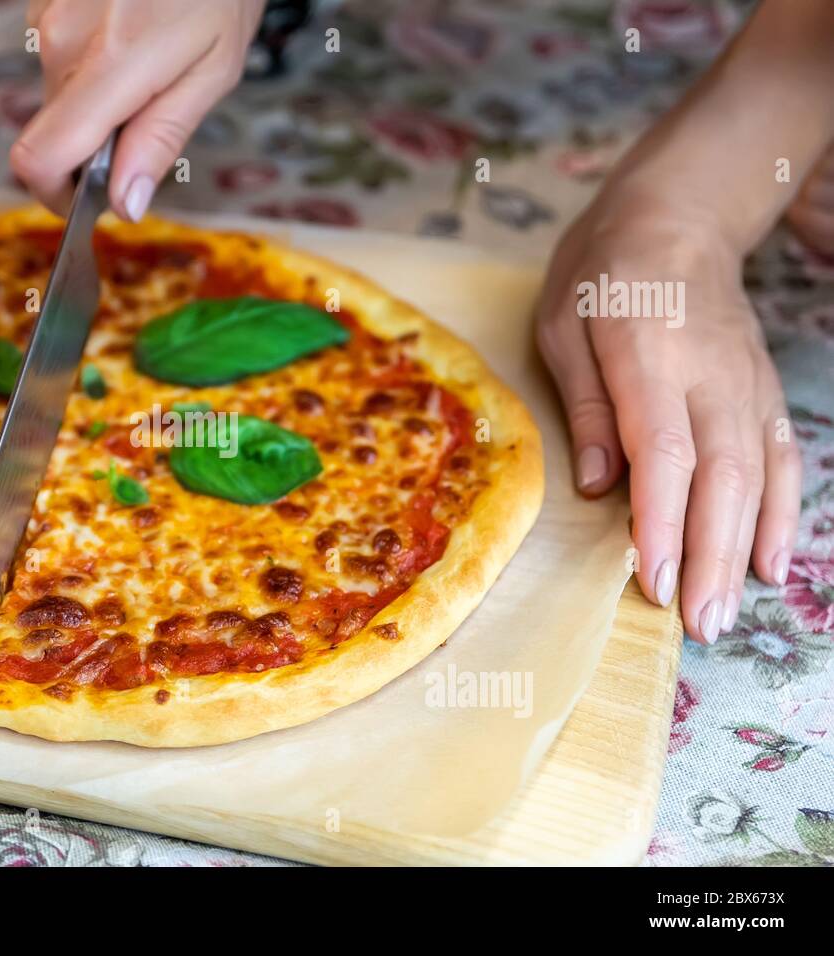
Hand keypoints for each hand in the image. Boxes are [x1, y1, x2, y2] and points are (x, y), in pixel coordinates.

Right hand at [11, 0, 264, 219]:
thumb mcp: (213, 72)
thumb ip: (161, 141)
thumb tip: (126, 205)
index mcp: (108, 65)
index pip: (40, 157)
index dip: (55, 197)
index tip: (87, 205)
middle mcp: (62, 40)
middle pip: (53, 133)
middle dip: (93, 148)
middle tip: (150, 121)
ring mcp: (49, 16)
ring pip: (58, 98)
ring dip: (97, 106)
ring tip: (152, 69)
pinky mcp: (48, 3)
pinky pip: (60, 61)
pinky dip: (92, 71)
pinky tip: (134, 41)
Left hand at [535, 190, 800, 643]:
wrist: (676, 218)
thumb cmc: (602, 274)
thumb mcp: (563, 326)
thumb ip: (585, 405)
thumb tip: (595, 482)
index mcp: (649, 356)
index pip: (664, 451)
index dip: (661, 520)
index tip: (654, 579)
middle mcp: (711, 375)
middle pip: (720, 476)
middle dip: (709, 555)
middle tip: (698, 624)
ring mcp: (746, 383)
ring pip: (757, 475)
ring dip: (745, 549)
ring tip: (729, 613)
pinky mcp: (762, 390)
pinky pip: (782, 457)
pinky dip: (782, 512)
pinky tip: (773, 564)